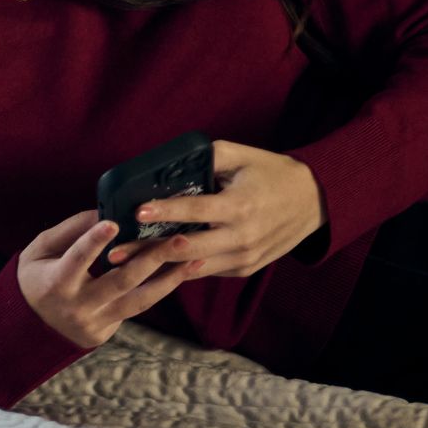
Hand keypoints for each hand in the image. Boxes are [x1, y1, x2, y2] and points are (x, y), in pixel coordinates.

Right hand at [16, 208, 205, 347]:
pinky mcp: (109, 329)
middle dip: (151, 259)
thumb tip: (104, 210)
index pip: (76, 260)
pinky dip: (160, 289)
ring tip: (193, 260)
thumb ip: (70, 230)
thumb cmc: (36, 276)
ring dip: (169, 280)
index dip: (93, 242)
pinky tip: (180, 272)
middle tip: (178, 239)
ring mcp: (96, 321)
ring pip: (139, 301)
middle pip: (120, 281)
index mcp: (56, 283)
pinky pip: (138, 307)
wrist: (32, 327)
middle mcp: (78, 305)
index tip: (112, 222)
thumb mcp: (40, 249)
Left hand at [103, 140, 323, 279]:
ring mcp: (242, 258)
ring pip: (191, 267)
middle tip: (114, 250)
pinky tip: (152, 267)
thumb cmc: (272, 173)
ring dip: (157, 266)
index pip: (195, 210)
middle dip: (146, 251)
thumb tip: (171, 161)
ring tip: (124, 264)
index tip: (137, 211)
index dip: (164, 211)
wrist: (312, 202)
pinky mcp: (243, 270)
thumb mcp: (243, 156)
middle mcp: (240, 237)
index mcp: (239, 206)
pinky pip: (205, 271)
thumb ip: (208, 156)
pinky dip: (179, 269)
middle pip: (185, 248)